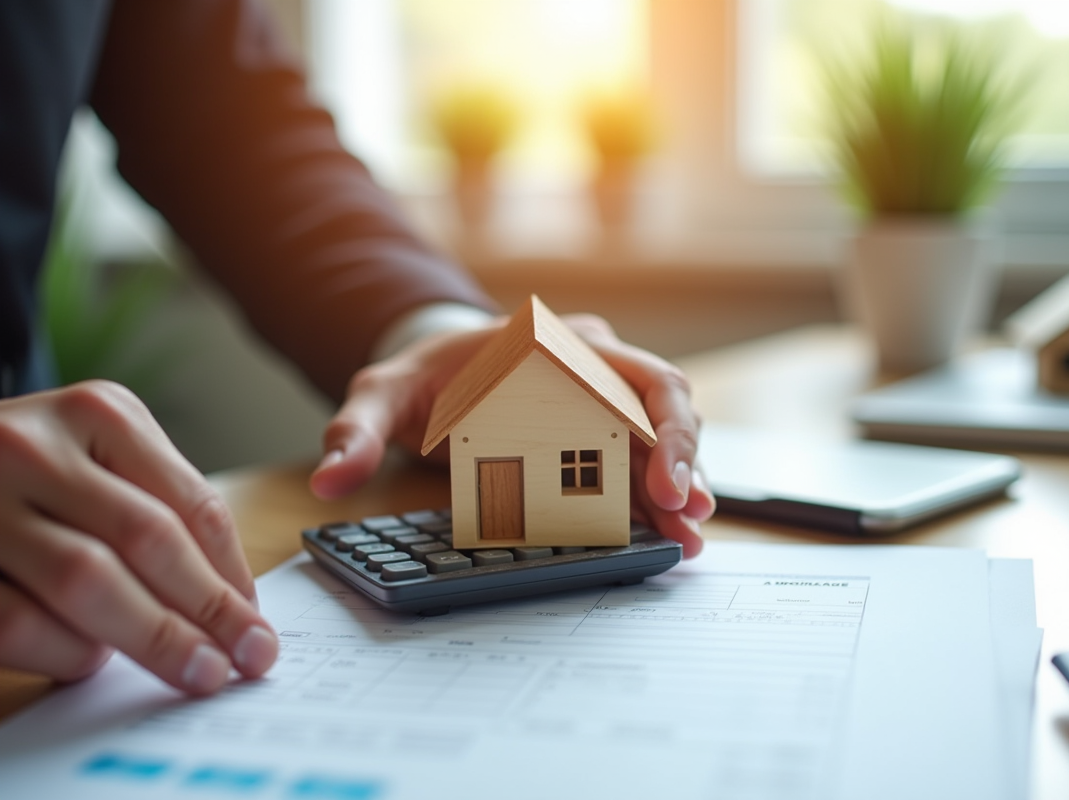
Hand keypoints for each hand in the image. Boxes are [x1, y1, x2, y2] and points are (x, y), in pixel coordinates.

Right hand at [0, 382, 277, 693]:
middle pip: (148, 539)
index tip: (258, 624)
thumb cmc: (32, 473)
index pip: (192, 503)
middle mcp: (37, 444)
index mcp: (99, 413)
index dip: (233, 574)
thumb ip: (157, 510)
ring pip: (85, 581)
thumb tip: (231, 603)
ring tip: (193, 670)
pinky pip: (19, 621)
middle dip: (207, 610)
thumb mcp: (100, 458)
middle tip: (245, 658)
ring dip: (150, 638)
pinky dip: (66, 650)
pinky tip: (92, 659)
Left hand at [311, 315, 713, 556]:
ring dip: (678, 487)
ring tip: (687, 540)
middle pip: (663, 405)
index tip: (658, 480)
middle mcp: (591, 366)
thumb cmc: (419, 378)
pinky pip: (636, 464)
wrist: (431, 373)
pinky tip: (667, 536)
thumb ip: (357, 428)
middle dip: (680, 460)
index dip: (660, 425)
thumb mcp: (382, 395)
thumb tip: (331, 478)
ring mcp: (598, 401)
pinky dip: (653, 499)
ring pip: (658, 439)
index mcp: (554, 344)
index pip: (634, 373)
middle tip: (683, 517)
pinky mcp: (594, 435)